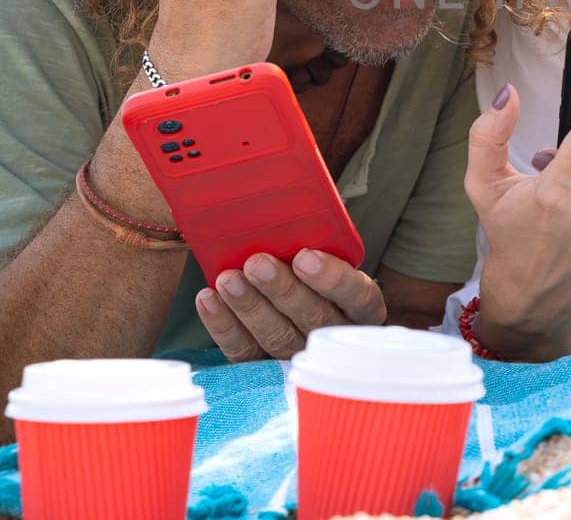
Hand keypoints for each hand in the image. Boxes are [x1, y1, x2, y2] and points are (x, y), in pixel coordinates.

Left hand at [195, 249, 384, 361]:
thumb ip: (316, 237)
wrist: (295, 306)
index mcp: (362, 305)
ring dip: (250, 306)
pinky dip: (224, 325)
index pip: (358, 295)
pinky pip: (244, 351)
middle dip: (282, 290)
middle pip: (314, 318)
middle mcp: (335, 334)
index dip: (332, 278)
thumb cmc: (312, 270)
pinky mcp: (265, 367)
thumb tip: (286, 203)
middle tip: (257, 263)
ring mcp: (300, 354)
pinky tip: (208, 299)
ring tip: (227, 279)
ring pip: (278, 337)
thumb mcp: (326, 253)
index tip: (305, 256)